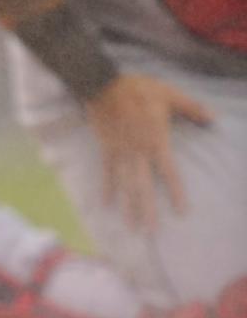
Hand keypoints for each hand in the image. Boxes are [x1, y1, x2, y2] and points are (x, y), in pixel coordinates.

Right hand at [84, 74, 212, 231]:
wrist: (103, 85)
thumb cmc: (139, 89)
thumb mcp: (170, 94)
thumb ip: (192, 108)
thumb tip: (213, 119)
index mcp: (156, 141)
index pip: (169, 172)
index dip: (176, 193)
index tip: (182, 212)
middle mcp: (138, 152)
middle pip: (144, 187)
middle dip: (147, 210)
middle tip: (151, 232)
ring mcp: (120, 153)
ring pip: (126, 185)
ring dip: (129, 206)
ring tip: (131, 226)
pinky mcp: (106, 149)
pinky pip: (107, 173)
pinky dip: (107, 189)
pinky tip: (106, 204)